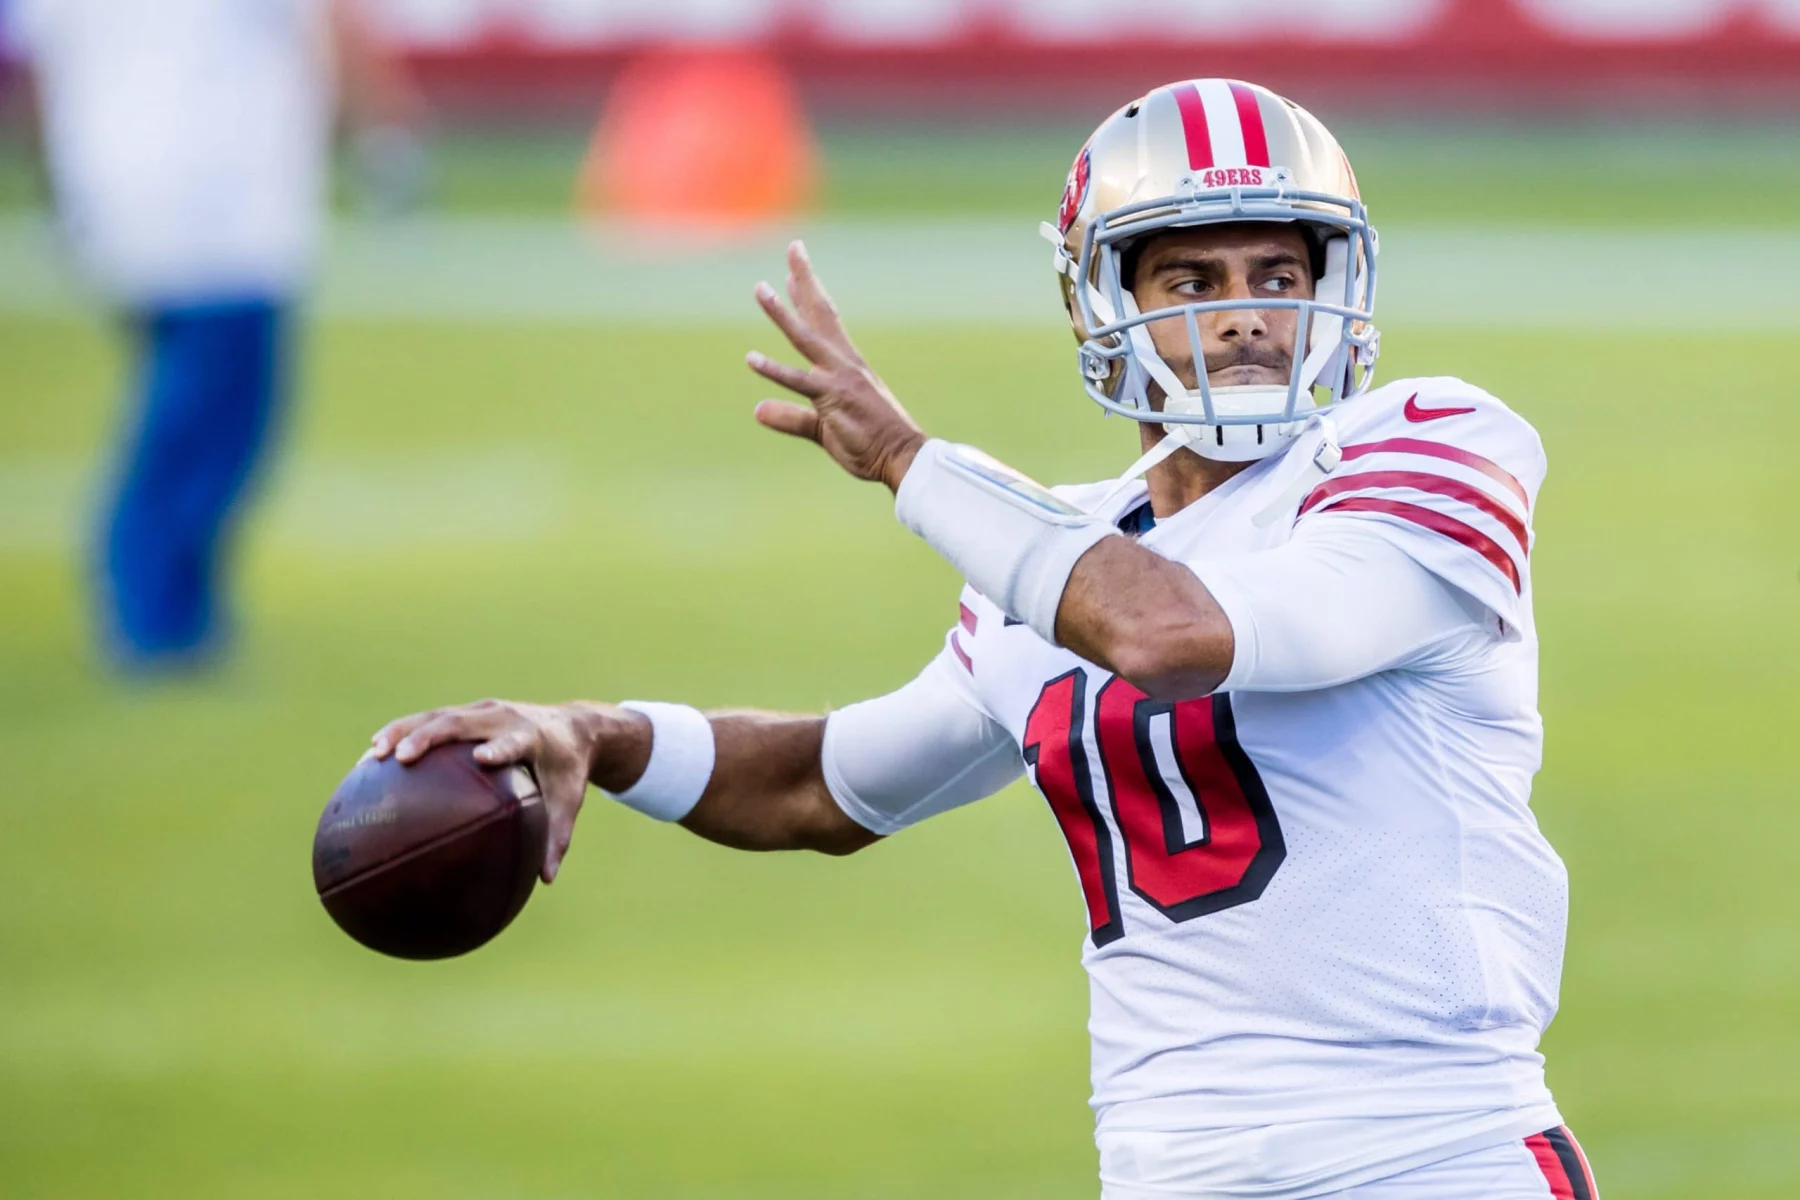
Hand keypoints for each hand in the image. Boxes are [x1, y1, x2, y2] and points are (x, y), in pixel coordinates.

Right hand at [369, 700, 650, 882]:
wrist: (572, 726)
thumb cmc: (567, 771)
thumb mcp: (567, 802)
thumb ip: (557, 838)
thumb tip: (545, 880)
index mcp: (532, 737)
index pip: (514, 740)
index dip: (500, 746)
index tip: (482, 758)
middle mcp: (504, 717)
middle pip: (462, 722)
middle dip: (429, 736)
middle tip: (400, 758)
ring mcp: (483, 710)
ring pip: (438, 715)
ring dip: (403, 730)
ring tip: (372, 753)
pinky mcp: (469, 711)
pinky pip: (431, 719)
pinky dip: (403, 731)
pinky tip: (371, 755)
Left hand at [747, 241, 927, 491]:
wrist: (901, 456)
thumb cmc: (871, 442)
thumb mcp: (824, 427)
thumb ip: (791, 417)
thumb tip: (757, 410)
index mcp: (846, 366)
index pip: (823, 323)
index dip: (805, 296)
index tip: (790, 273)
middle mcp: (843, 363)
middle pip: (819, 313)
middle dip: (805, 279)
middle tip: (794, 247)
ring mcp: (838, 378)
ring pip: (805, 338)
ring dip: (782, 312)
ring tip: (760, 289)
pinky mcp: (832, 398)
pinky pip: (799, 382)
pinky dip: (774, 370)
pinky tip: (751, 358)